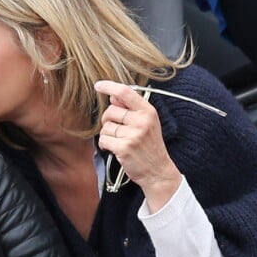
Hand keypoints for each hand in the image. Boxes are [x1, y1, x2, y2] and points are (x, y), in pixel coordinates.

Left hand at [94, 80, 181, 211]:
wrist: (157, 171)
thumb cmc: (150, 147)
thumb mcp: (147, 124)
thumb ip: (131, 109)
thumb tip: (113, 96)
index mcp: (148, 111)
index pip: (126, 92)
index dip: (109, 86)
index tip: (98, 85)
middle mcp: (142, 121)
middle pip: (110, 111)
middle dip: (108, 120)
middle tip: (118, 130)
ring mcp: (133, 134)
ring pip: (105, 127)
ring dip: (108, 135)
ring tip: (120, 142)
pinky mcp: (124, 148)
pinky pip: (103, 140)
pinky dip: (105, 145)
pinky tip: (115, 149)